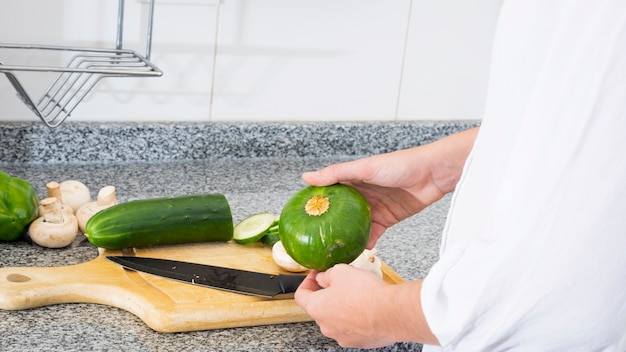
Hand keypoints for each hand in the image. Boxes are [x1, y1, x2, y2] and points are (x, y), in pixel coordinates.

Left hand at [294, 264, 397, 347]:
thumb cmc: (365, 294)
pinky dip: (358, 318)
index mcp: (317, 308)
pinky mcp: (359, 341)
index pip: (301, 295)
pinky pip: (354, 327)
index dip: (307, 282)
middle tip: (341, 282)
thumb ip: (327, 275)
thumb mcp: (341, 271)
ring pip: (338, 318)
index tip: (315, 276)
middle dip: (329, 294)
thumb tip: (323, 278)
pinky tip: (368, 307)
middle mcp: (327, 326)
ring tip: (358, 294)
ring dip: (344, 307)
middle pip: (321, 307)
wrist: (390, 312)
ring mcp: (342, 336)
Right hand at [302, 128, 476, 247]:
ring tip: (332, 250)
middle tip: (313, 240)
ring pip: (355, 225)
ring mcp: (374, 207)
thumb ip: (336, 174)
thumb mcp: (364, 168)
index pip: (329, 192)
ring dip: (346, 237)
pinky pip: (372, 233)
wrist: (433, 174)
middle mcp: (361, 193)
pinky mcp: (388, 218)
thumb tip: (307, 177)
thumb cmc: (400, 164)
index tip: (300, 216)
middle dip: (329, 225)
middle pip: (340, 212)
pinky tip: (356, 250)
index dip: (315, 203)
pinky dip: (365, 242)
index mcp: (353, 179)